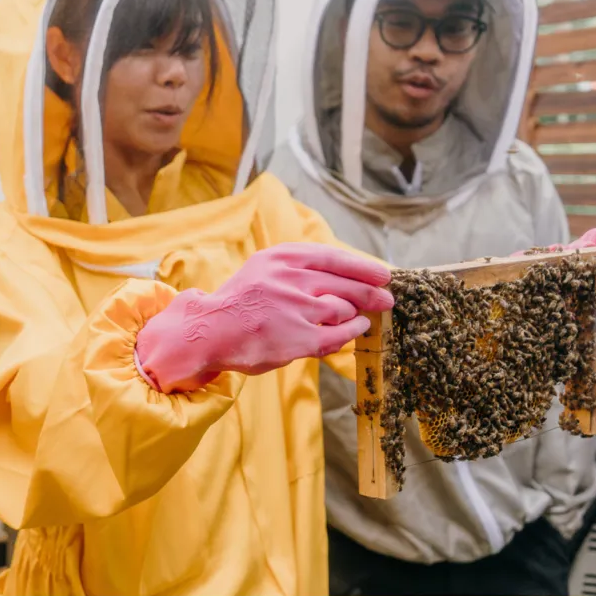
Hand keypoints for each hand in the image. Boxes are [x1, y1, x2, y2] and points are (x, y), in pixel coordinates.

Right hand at [135, 243, 393, 392]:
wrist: (209, 331)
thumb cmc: (240, 302)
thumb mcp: (263, 268)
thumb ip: (296, 267)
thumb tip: (339, 273)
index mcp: (282, 258)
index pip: (333, 257)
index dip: (362, 266)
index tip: (381, 273)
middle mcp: (291, 279)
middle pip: (346, 283)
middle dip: (371, 291)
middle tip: (386, 298)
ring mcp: (296, 308)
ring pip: (343, 307)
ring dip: (358, 312)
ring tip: (365, 316)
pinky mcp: (298, 337)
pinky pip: (337, 333)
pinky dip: (352, 330)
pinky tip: (358, 328)